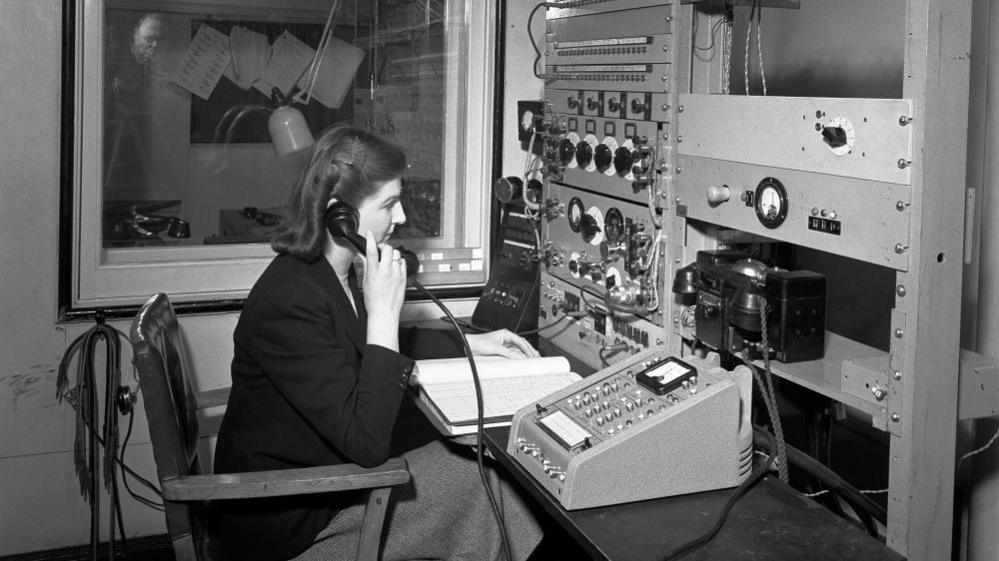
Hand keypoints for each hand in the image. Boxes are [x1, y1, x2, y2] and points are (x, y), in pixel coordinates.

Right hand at [362, 231, 405, 349]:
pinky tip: (395, 266)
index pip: (372, 250)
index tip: (369, 234)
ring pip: (397, 254)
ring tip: (387, 259)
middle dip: (383, 246)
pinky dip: (399, 261)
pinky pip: (403, 262)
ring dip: (391, 254)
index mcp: (374, 272)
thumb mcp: (365, 282)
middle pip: (388, 249)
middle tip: (380, 249)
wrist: (384, 313)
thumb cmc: (374, 301)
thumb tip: (363, 255)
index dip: (370, 239)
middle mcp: (386, 271)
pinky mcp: (404, 278)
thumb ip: (366, 266)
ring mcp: (397, 274)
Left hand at [466, 329, 539, 358]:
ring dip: (524, 355)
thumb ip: (508, 353)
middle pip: (521, 345)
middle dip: (529, 351)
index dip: (528, 348)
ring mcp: (503, 345)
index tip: (533, 355)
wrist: (469, 346)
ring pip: (517, 350)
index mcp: (506, 334)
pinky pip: (512, 354)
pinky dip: (517, 358)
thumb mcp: (496, 348)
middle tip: (537, 358)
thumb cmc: (479, 342)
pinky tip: (521, 361)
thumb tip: (519, 358)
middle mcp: (506, 339)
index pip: (521, 341)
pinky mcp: (500, 351)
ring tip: (531, 360)